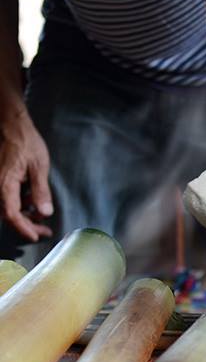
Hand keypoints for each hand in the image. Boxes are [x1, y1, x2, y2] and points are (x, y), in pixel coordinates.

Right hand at [0, 107, 52, 240]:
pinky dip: (19, 205)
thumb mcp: (39, 166)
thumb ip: (41, 191)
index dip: (23, 228)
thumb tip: (44, 213)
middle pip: (8, 214)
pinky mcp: (0, 180)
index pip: (11, 214)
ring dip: (23, 217)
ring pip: (7, 208)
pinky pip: (7, 199)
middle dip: (27, 225)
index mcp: (4, 183)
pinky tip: (32, 205)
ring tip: (41, 220)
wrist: (11, 124)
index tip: (36, 236)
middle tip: (44, 231)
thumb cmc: (25, 142)